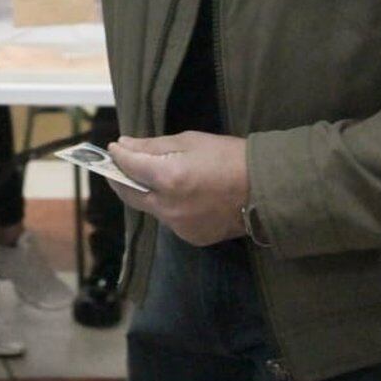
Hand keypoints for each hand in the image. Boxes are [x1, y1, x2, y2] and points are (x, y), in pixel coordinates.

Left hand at [107, 132, 249, 246]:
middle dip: (120, 179)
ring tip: (149, 177)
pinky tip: (177, 195)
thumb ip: (154, 146)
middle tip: (116, 166)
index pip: (130, 167)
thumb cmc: (229, 157)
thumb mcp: (191, 142)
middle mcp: (168, 207)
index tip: (113, 148)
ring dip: (145, 193)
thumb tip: (125, 145)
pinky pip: (169, 220)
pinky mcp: (191, 238)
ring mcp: (179, 226)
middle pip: (130, 194)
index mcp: (168, 178)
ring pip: (150, 209)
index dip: (118, 155)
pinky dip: (167, 206)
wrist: (266, 190)